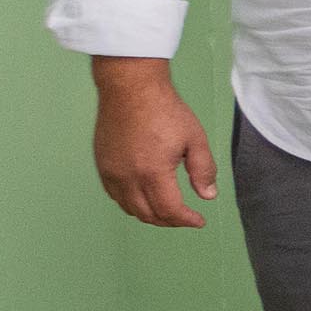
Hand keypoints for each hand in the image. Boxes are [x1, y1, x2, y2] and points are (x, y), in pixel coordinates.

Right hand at [90, 58, 216, 228]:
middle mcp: (128, 178)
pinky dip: (131, 204)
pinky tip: (144, 199)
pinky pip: (115, 196)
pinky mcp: (102, 165)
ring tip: (168, 212)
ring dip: (150, 215)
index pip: (169, 210)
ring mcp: (111, 173)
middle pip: (148, 214)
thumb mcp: (195, 139)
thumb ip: (203, 170)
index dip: (186, 220)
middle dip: (170, 221)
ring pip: (130, 208)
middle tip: (186, 218)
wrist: (131, 88)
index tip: (199, 221)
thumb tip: (208, 196)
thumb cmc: (165, 110)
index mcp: (153, 172)